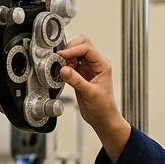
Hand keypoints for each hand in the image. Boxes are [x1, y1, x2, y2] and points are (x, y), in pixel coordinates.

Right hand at [57, 36, 131, 161]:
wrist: (102, 119)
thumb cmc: (103, 108)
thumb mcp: (89, 94)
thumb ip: (76, 80)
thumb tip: (63, 69)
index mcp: (102, 65)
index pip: (87, 48)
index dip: (72, 50)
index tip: (62, 56)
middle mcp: (96, 64)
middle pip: (82, 44)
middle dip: (70, 49)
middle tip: (61, 59)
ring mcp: (88, 68)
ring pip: (75, 52)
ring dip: (67, 57)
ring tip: (61, 67)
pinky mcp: (80, 74)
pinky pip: (71, 63)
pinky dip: (65, 65)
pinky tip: (63, 73)